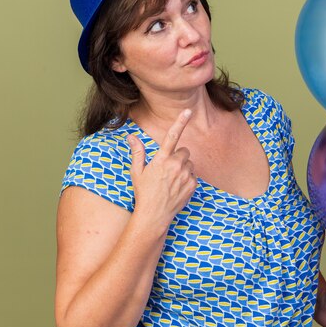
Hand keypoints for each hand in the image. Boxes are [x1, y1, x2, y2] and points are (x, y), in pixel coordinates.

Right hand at [126, 109, 197, 228]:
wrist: (154, 215)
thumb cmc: (143, 192)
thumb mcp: (137, 172)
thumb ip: (137, 152)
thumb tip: (131, 136)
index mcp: (161, 160)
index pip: (172, 136)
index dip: (180, 122)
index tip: (188, 111)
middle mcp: (175, 165)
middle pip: (184, 151)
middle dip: (178, 157)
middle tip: (168, 169)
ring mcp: (185, 176)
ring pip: (190, 164)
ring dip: (183, 168)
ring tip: (172, 180)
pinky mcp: (193, 185)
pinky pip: (194, 175)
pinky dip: (187, 179)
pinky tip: (177, 188)